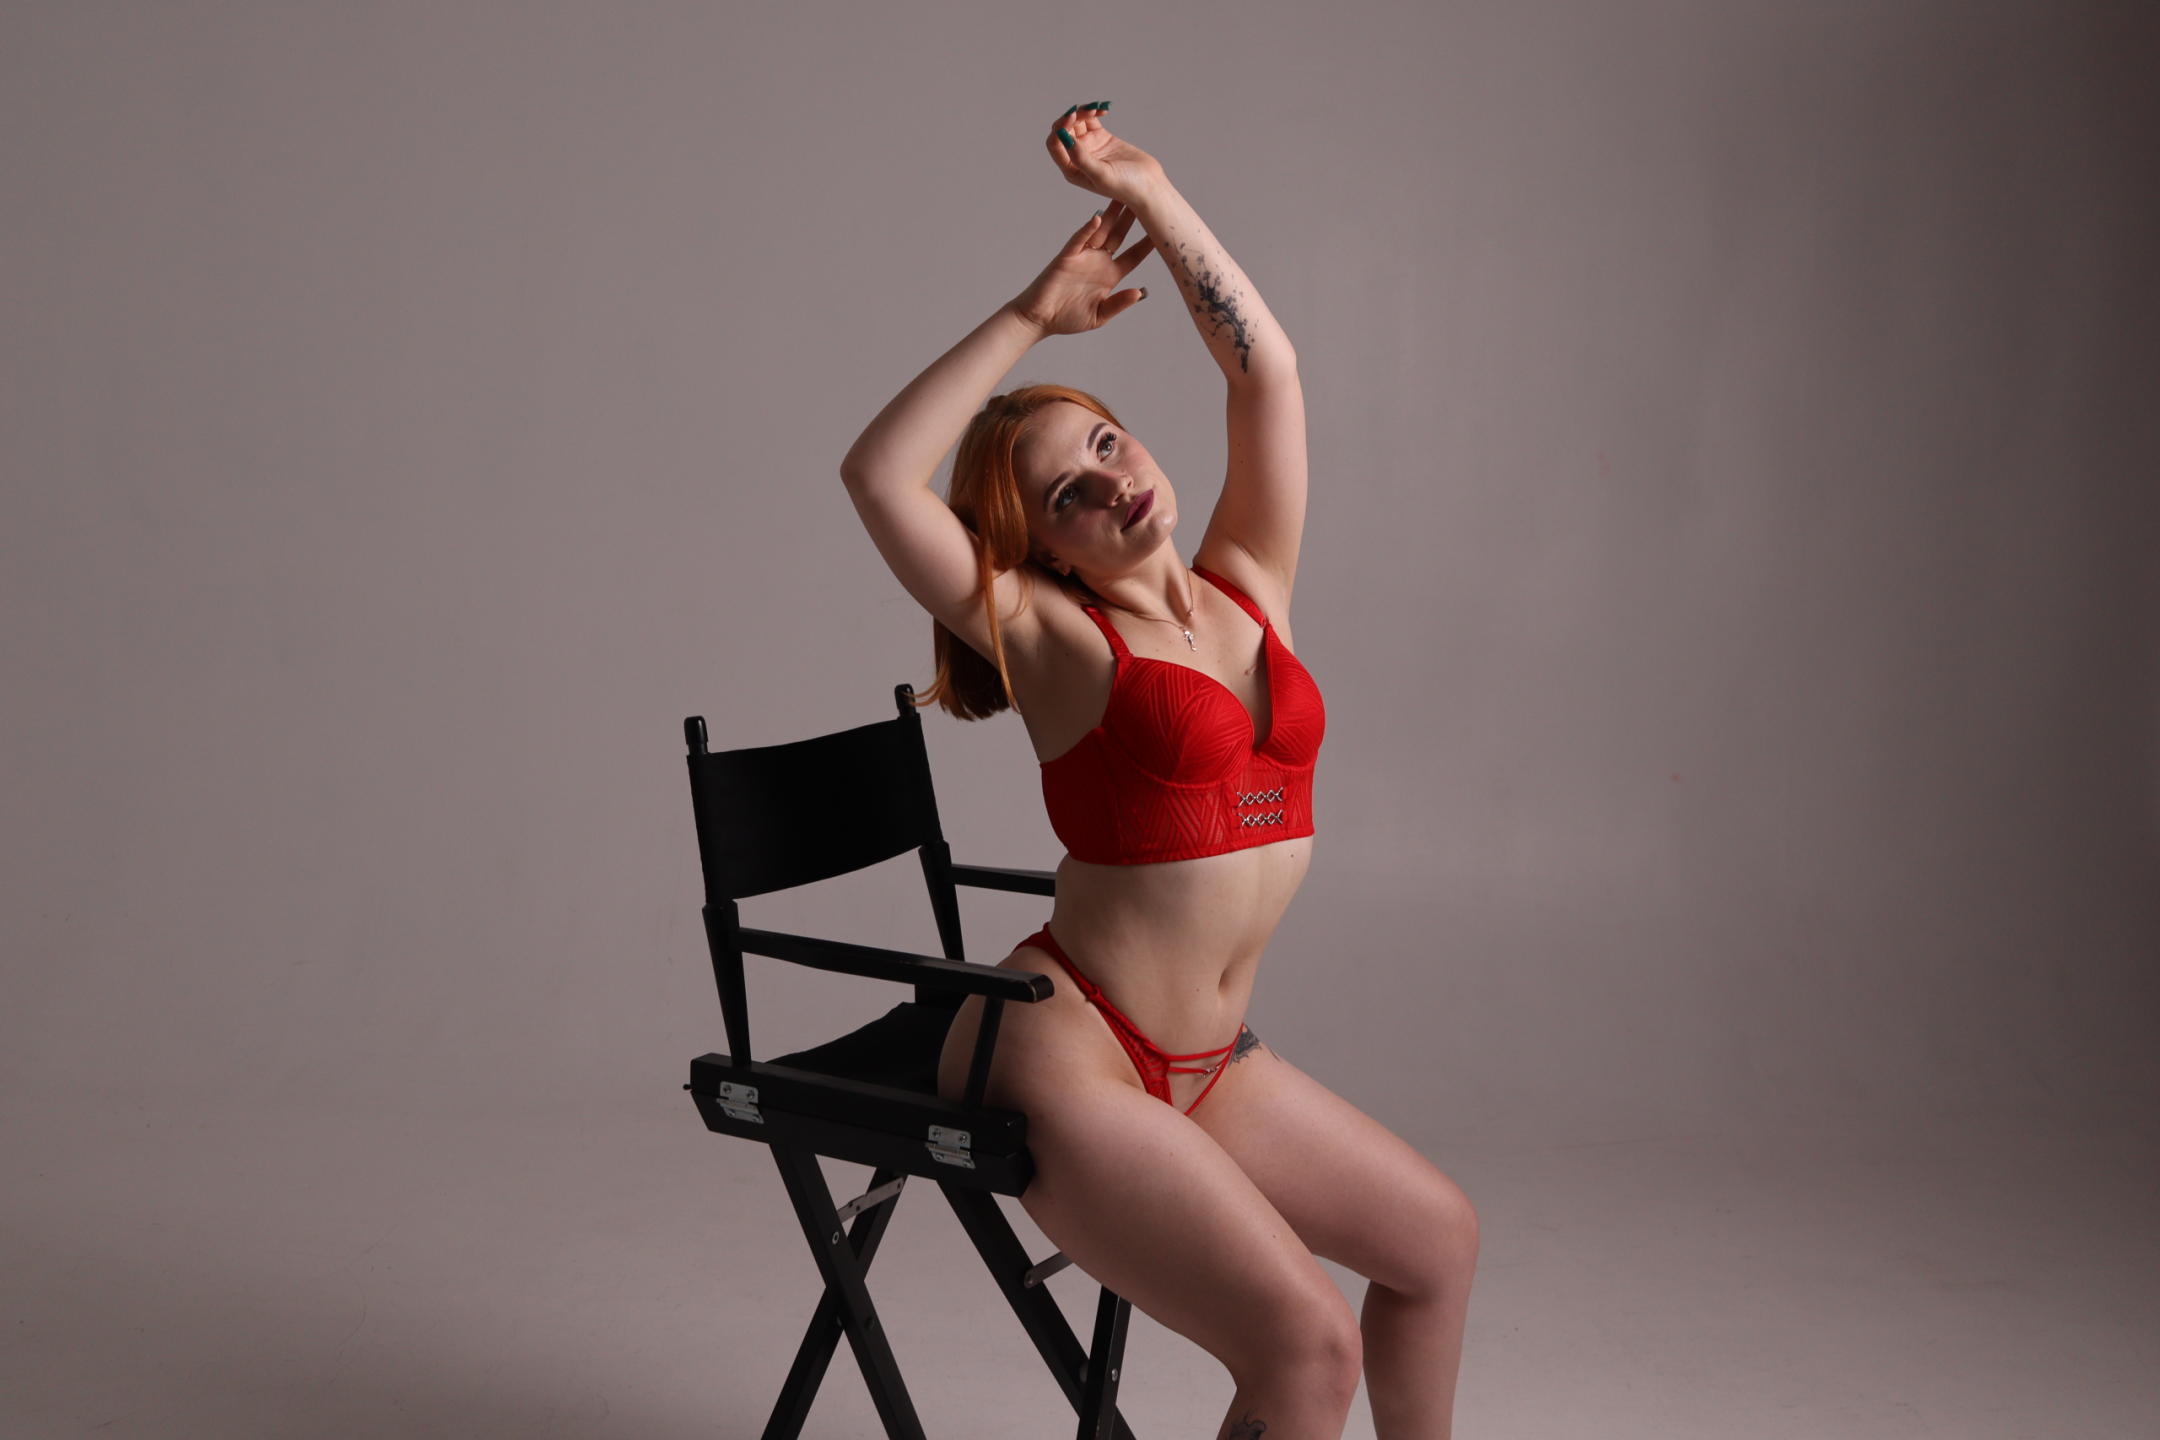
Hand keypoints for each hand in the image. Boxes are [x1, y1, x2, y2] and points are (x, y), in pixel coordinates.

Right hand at [1011, 199, 1156, 337]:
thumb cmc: (1067, 319)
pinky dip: (1087, 230)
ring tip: (1123, 196)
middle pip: (1120, 235)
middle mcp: (1098, 262)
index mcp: (1109, 276)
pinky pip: (1078, 240)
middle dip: (1132, 218)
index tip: (1163, 231)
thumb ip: (1118, 303)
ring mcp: (1082, 257)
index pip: (1133, 256)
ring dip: (1112, 214)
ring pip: (1101, 231)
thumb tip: (1139, 293)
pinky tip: (1097, 218)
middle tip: (1145, 199)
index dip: (1147, 244)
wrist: (1038, 319)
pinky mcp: (1066, 257)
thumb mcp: (1099, 316)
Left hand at [1045, 102, 1166, 204]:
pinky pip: (1091, 120)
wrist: (1148, 185)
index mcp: (1071, 170)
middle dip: (1072, 117)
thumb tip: (1064, 138)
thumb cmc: (1126, 186)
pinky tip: (1103, 109)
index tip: (1072, 117)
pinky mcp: (1101, 138)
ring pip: (1077, 122)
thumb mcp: (1101, 175)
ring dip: (1083, 112)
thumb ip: (1081, 158)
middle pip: (1064, 130)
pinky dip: (1094, 111)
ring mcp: (1089, 147)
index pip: (1055, 145)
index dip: (1060, 128)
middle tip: (1088, 110)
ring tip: (1097, 108)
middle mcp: (1076, 158)